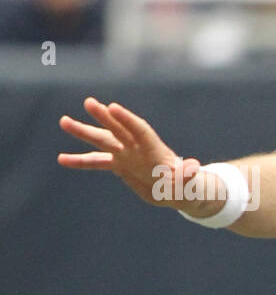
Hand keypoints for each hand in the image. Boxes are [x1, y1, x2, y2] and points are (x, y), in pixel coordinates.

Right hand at [58, 97, 210, 212]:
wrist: (178, 192)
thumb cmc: (187, 187)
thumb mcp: (189, 183)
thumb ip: (188, 175)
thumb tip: (195, 167)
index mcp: (155, 151)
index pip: (140, 131)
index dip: (127, 120)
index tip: (112, 107)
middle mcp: (138, 149)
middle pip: (119, 130)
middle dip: (104, 117)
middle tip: (89, 102)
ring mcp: (127, 155)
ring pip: (102, 141)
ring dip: (83, 132)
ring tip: (63, 121)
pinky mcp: (119, 165)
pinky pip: (96, 162)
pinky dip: (79, 161)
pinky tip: (61, 159)